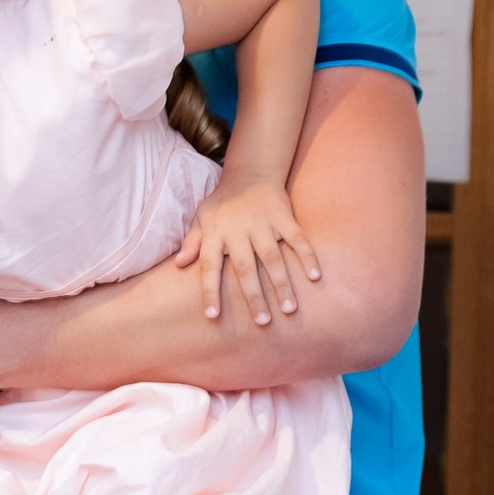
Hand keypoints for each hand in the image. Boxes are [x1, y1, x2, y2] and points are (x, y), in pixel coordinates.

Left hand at [176, 176, 320, 326]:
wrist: (250, 172)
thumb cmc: (223, 203)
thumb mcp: (202, 218)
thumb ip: (193, 241)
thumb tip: (179, 264)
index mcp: (215, 234)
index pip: (209, 267)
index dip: (210, 291)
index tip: (213, 315)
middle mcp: (238, 231)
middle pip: (245, 268)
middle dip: (254, 296)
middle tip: (262, 322)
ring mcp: (262, 223)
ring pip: (273, 258)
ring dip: (282, 284)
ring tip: (289, 309)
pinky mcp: (283, 216)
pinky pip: (297, 238)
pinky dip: (307, 256)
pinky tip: (314, 277)